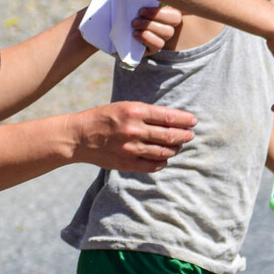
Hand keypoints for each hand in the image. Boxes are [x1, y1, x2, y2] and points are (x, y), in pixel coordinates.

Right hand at [74, 102, 195, 172]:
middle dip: (184, 136)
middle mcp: (134, 130)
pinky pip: (151, 166)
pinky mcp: (126, 163)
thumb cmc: (104, 118)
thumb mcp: (125, 106)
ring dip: (175, 149)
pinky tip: (165, 158)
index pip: (168, 117)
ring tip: (179, 146)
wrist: (80, 136)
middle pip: (169, 135)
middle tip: (190, 135)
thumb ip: (146, 113)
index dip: (184, 120)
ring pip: (163, 151)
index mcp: (135, 112)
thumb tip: (170, 120)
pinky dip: (162, 162)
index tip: (193, 121)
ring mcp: (130, 149)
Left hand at [131, 5, 182, 52]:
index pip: (182, 4)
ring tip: (135, 24)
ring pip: (168, 32)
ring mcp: (163, 36)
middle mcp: (170, 22)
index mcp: (168, 7)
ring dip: (149, 26)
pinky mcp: (155, 47)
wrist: (117, 30)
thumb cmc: (130, 11)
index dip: (182, 2)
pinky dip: (147, 38)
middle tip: (140, 13)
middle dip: (156, 15)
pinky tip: (136, 34)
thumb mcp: (138, 0)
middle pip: (175, 18)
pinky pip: (159, 44)